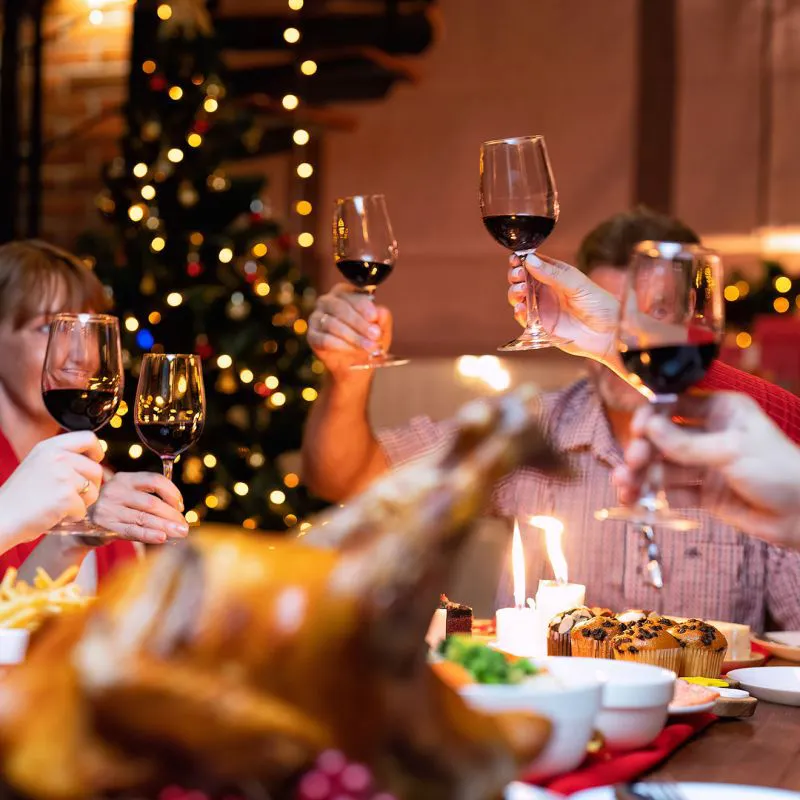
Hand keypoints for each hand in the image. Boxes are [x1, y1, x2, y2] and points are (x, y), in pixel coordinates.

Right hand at [0, 432, 103, 542]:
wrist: (1, 518)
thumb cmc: (20, 497)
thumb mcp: (38, 464)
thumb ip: (64, 458)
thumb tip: (97, 458)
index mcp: (50, 447)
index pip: (88, 438)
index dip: (97, 451)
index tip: (95, 461)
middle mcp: (57, 457)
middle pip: (96, 469)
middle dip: (90, 486)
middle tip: (71, 496)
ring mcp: (62, 476)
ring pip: (94, 490)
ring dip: (82, 502)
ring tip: (59, 505)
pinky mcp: (66, 496)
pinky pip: (83, 509)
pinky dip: (72, 516)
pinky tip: (54, 514)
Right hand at [89, 472, 188, 544]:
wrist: (79, 523)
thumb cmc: (112, 508)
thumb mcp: (126, 495)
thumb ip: (147, 497)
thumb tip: (178, 510)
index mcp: (124, 479)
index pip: (154, 480)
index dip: (172, 492)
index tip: (180, 505)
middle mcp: (115, 490)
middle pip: (151, 502)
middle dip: (171, 515)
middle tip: (184, 526)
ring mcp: (108, 509)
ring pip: (144, 518)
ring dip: (165, 526)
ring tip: (180, 533)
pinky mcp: (105, 526)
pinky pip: (132, 531)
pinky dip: (149, 534)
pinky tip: (162, 538)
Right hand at [307, 284, 391, 379]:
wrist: (356, 364)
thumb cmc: (368, 340)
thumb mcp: (381, 330)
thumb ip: (383, 319)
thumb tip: (380, 312)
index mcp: (344, 294)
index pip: (352, 296)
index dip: (363, 306)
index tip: (374, 317)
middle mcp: (327, 302)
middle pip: (341, 308)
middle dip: (359, 323)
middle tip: (375, 335)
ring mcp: (316, 318)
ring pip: (332, 324)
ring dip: (353, 336)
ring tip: (369, 347)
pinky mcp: (312, 336)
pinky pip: (324, 338)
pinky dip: (340, 345)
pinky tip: (352, 350)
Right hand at [507, 253, 620, 367]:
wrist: (608, 334)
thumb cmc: (600, 305)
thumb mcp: (578, 284)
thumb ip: (553, 274)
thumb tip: (529, 260)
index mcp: (557, 275)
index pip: (533, 263)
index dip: (522, 260)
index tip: (515, 259)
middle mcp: (547, 289)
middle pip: (522, 279)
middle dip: (515, 275)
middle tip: (518, 276)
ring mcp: (542, 307)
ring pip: (519, 297)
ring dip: (515, 292)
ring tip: (521, 292)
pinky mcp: (540, 325)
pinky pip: (523, 318)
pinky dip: (518, 312)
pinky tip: (521, 309)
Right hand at [612, 393, 799, 547]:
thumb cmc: (779, 471)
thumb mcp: (731, 450)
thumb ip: (686, 442)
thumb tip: (648, 427)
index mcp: (721, 411)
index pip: (675, 404)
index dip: (652, 416)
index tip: (638, 430)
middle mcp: (709, 435)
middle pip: (662, 438)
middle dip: (643, 450)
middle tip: (633, 463)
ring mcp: (705, 465)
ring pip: (662, 467)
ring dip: (640, 476)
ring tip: (625, 488)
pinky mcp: (704, 493)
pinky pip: (671, 491)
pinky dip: (652, 497)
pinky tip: (635, 502)